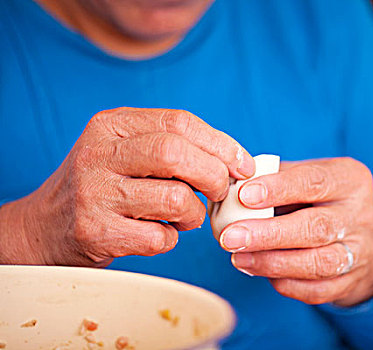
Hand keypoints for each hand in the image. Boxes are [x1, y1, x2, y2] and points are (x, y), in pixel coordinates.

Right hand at [0, 107, 253, 265]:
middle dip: (213, 176)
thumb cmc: (104, 186)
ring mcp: (94, 193)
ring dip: (193, 214)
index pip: (180, 122)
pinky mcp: (95, 231)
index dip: (221, 144)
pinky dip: (172, 239)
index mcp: (112, 125)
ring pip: (175, 198)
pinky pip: (160, 238)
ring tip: (185, 216)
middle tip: (219, 192)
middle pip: (176, 154)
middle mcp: (99, 153)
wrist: (47, 226)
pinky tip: (160, 234)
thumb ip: (173, 147)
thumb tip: (235, 162)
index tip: (243, 165)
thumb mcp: (127, 151)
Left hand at [218, 158, 372, 305]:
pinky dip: (285, 283)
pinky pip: (316, 290)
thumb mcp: (306, 175)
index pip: (314, 182)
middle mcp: (360, 216)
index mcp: (349, 179)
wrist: (361, 234)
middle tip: (231, 236)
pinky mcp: (350, 282)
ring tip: (238, 258)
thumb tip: (230, 186)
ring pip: (318, 263)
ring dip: (272, 263)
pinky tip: (258, 272)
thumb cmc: (320, 198)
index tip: (243, 196)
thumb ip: (274, 177)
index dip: (279, 189)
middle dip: (269, 234)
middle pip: (317, 228)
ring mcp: (359, 252)